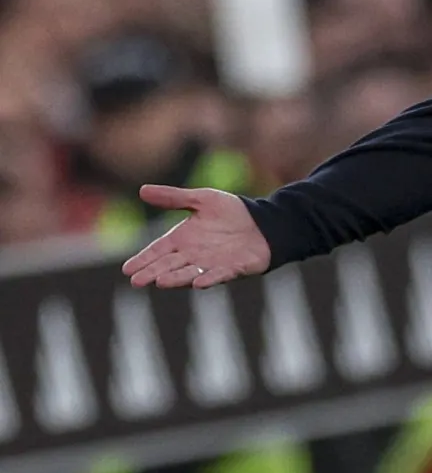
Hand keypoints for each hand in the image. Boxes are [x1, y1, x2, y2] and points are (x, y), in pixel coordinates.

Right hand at [121, 185, 270, 288]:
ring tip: (160, 282)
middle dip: (153, 273)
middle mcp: (193, 255)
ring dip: (176, 278)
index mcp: (183, 239)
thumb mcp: (202, 199)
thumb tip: (141, 190)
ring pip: (189, 273)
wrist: (263, 222)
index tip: (127, 269)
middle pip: (168, 266)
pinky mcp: (232, 269)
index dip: (143, 260)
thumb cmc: (231, 212)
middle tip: (136, 281)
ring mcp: (211, 264)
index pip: (158, 251)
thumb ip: (174, 198)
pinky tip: (198, 282)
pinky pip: (219, 275)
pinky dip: (209, 278)